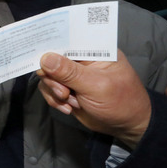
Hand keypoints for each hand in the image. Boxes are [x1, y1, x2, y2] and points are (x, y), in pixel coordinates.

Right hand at [36, 49, 150, 148]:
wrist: (126, 127)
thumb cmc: (121, 102)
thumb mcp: (96, 86)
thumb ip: (70, 72)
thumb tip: (45, 58)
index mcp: (94, 50)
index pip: (67, 40)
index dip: (51, 46)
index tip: (39, 57)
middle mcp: (81, 59)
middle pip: (52, 59)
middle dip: (53, 77)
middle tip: (64, 93)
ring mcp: (72, 74)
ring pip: (47, 75)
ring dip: (54, 91)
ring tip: (70, 103)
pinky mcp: (66, 88)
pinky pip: (48, 89)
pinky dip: (54, 100)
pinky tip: (68, 108)